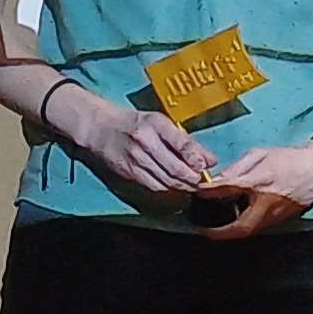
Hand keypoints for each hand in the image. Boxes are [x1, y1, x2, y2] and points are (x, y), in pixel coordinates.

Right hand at [50, 85, 217, 198]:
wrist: (101, 128)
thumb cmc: (136, 123)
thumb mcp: (160, 123)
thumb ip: (185, 141)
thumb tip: (211, 160)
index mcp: (156, 124)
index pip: (182, 144)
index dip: (198, 159)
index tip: (210, 166)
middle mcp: (146, 142)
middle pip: (176, 169)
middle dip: (193, 179)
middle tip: (203, 182)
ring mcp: (136, 160)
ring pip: (167, 181)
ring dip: (183, 187)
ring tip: (192, 185)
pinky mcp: (129, 173)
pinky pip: (154, 187)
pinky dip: (168, 190)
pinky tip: (175, 187)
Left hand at [195, 139, 312, 238]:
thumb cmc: (290, 159)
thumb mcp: (261, 154)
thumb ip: (238, 167)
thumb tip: (219, 179)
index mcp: (260, 182)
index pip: (228, 189)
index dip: (210, 192)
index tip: (197, 193)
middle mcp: (266, 203)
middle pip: (240, 227)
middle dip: (220, 233)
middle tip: (205, 232)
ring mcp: (275, 215)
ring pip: (249, 230)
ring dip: (232, 231)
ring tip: (216, 227)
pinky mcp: (281, 220)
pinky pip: (258, 226)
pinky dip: (244, 226)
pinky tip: (236, 220)